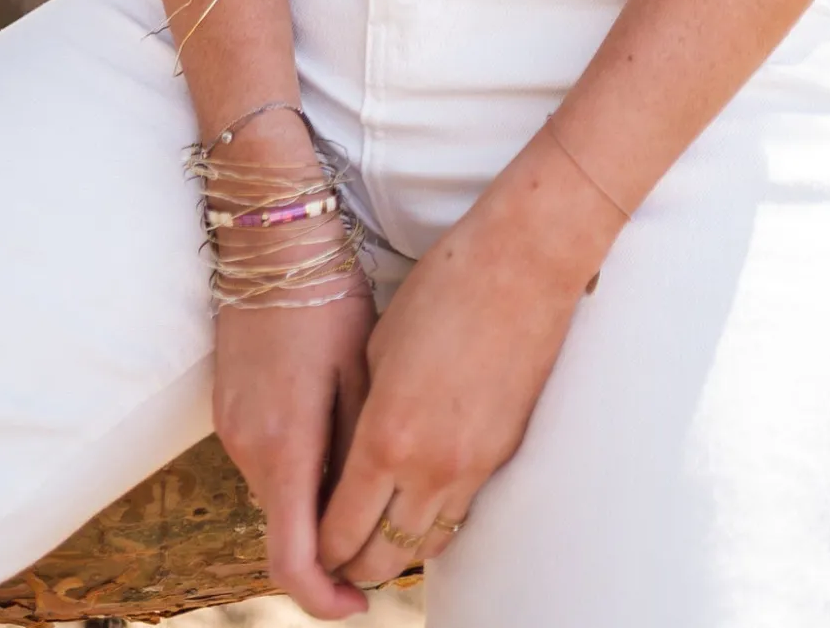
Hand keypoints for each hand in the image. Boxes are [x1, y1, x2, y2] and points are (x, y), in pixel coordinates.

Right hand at [212, 254, 376, 618]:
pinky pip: (267, 464)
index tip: (361, 603)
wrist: (270, 239)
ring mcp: (232, 429)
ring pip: (277, 497)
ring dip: (315, 505)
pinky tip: (334, 437)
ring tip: (366, 475)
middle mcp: (248, 447)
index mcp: (285, 445)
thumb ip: (361, 451)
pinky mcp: (229, 410)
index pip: (292, 559)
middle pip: (286, 531)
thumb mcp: (363, 374)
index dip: (325, 597)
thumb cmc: (328, 298)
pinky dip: (299, 472)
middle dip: (330, 548)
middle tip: (382, 533)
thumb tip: (373, 512)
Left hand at [315, 132, 622, 586]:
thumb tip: (350, 461)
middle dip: (352, 564)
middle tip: (335, 555)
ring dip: (394, 550)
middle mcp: (431, 468)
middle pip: (382, 558)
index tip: (307, 545)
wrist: (522, 264)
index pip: (341, 530)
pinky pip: (459, 514)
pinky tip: (415, 502)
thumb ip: (360, 415)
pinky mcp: (503, 455)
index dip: (318, 549)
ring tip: (372, 537)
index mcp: (387, 438)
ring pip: (424, 547)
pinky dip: (430, 521)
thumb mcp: (377, 350)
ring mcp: (473, 467)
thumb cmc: (443, 289)